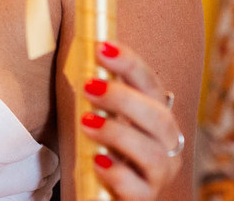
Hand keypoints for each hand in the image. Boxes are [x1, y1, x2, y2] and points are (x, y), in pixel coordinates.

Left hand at [78, 40, 184, 199]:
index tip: (102, 47)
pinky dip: (119, 174)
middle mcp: (165, 143)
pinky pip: (139, 189)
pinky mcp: (145, 198)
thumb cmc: (98, 145)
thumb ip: (94, 89)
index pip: (150, 83)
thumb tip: (67, 47)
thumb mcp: (98, 114)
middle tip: (89, 86)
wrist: (100, 190)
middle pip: (158, 116)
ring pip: (153, 154)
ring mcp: (159, 173)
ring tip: (86, 122)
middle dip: (123, 98)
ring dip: (118, 133)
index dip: (129, 63)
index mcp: (154, 115)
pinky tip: (98, 162)